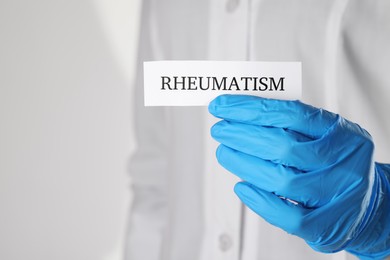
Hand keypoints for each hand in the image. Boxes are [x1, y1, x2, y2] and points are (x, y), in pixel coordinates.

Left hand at [209, 94, 389, 257]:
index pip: (290, 114)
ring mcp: (336, 196)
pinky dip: (259, 201)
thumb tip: (241, 114)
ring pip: (281, 180)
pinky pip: (288, 216)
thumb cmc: (335, 163)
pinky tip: (242, 187)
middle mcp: (342, 163)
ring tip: (224, 153)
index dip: (251, 109)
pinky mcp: (326, 226)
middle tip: (220, 130)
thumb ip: (291, 125)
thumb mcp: (324, 135)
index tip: (222, 106)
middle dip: (242, 136)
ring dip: (243, 165)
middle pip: (282, 146)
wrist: (369, 203)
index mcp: (341, 133)